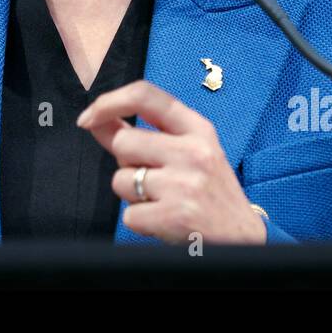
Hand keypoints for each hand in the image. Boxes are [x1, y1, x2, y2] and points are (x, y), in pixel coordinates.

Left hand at [76, 80, 267, 244]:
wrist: (243, 237)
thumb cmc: (208, 191)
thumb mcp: (187, 152)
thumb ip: (142, 134)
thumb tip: (94, 118)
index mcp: (198, 129)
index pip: (145, 95)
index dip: (108, 102)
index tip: (88, 117)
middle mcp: (193, 151)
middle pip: (123, 142)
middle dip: (126, 163)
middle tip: (153, 178)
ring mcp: (185, 184)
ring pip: (121, 180)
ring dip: (132, 195)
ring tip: (162, 200)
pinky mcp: (176, 216)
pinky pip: (128, 215)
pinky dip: (140, 221)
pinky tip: (164, 220)